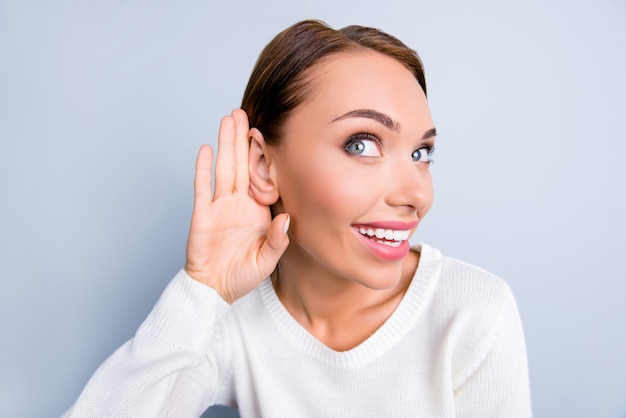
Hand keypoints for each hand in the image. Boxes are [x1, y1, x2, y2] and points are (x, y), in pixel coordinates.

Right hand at [184, 109, 288, 302]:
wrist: (215, 288)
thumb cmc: (243, 274)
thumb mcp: (267, 260)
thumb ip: (277, 241)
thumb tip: (286, 219)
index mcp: (257, 210)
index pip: (261, 177)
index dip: (263, 155)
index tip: (268, 132)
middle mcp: (239, 203)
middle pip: (241, 164)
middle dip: (242, 138)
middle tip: (244, 112)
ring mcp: (219, 206)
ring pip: (224, 168)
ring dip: (226, 144)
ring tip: (228, 119)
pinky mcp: (202, 215)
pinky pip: (202, 188)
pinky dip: (203, 169)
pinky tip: (205, 149)